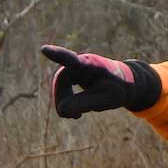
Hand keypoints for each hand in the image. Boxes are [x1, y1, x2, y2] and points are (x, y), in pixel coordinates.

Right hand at [40, 45, 161, 117]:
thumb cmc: (117, 90)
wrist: (124, 84)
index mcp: (91, 65)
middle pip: (61, 79)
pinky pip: (61, 88)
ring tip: (75, 117)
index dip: (57, 55)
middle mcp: (80, 62)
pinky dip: (65, 101)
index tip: (44, 49)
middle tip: (74, 117)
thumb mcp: (106, 100)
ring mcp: (75, 68)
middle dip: (62, 99)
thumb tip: (61, 110)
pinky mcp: (72, 75)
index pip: (71, 59)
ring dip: (63, 101)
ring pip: (59, 84)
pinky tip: (75, 114)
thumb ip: (85, 104)